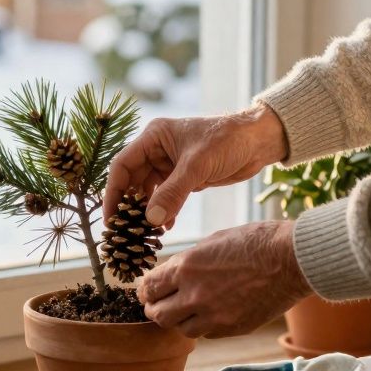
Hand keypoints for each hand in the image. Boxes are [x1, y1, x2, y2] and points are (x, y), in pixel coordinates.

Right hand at [103, 105, 287, 228]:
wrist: (259, 141)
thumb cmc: (228, 140)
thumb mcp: (197, 166)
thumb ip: (173, 193)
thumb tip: (150, 220)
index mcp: (153, 137)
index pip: (122, 166)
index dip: (114, 193)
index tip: (112, 219)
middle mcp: (157, 150)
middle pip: (132, 181)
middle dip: (129, 207)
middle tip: (124, 232)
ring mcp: (170, 165)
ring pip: (149, 192)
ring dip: (147, 212)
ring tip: (145, 233)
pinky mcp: (185, 178)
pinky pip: (166, 198)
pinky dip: (165, 213)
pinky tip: (166, 228)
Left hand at [138, 221, 310, 338]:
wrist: (292, 259)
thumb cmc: (256, 242)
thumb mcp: (213, 241)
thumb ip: (189, 262)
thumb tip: (173, 273)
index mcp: (186, 267)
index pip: (149, 288)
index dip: (145, 290)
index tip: (148, 290)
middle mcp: (195, 295)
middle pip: (158, 315)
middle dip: (155, 309)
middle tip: (159, 304)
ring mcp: (214, 315)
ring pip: (180, 329)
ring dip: (179, 321)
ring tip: (186, 311)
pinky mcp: (232, 328)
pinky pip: (206, 334)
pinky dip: (203, 326)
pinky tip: (210, 314)